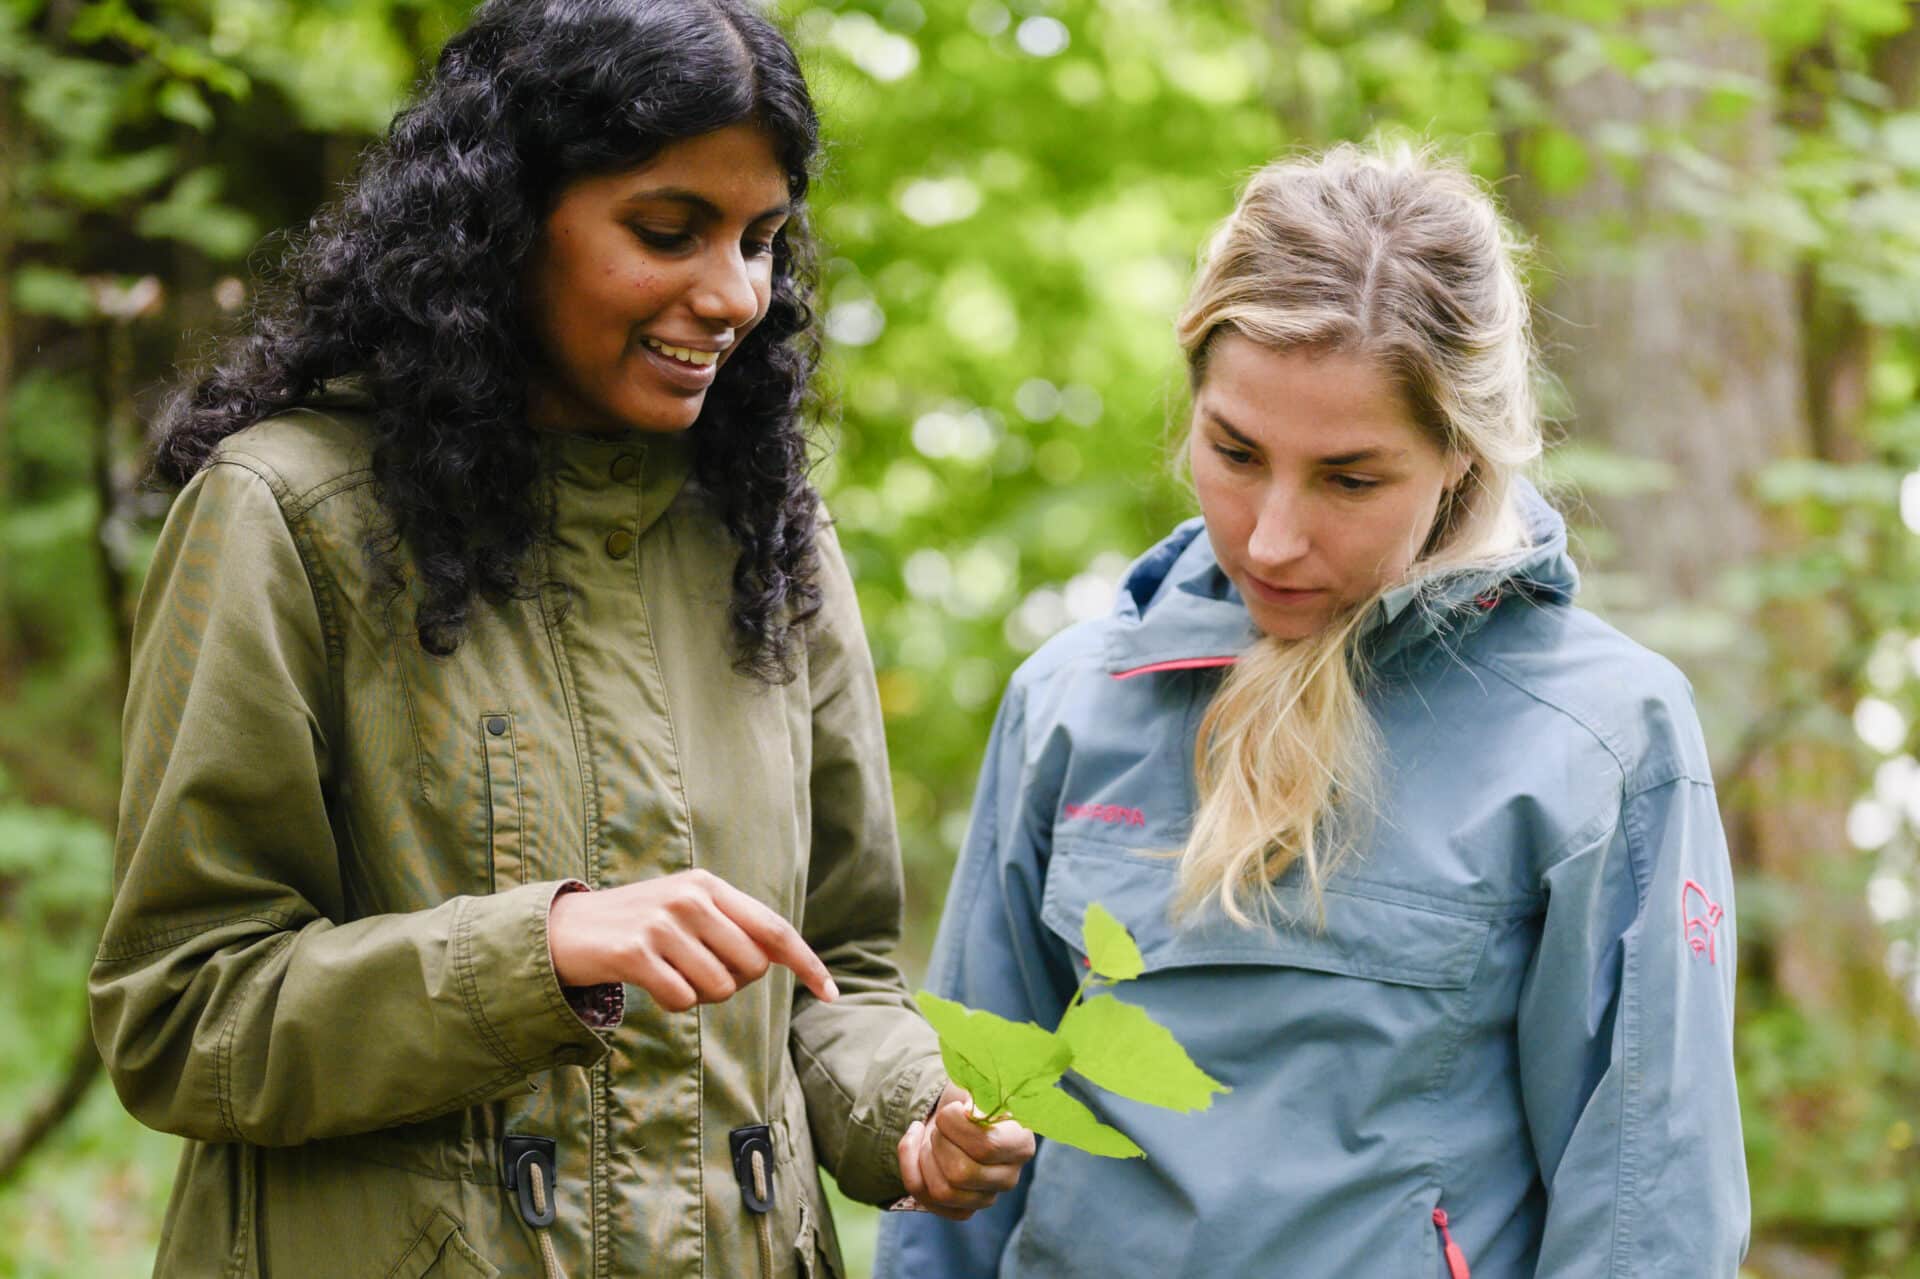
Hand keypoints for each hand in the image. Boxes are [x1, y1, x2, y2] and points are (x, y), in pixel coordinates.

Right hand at [547, 870, 836, 1011]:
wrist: (565, 931)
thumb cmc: (637, 927)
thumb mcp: (686, 912)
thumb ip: (731, 927)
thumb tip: (779, 958)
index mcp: (710, 886)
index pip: (775, 929)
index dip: (807, 963)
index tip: (833, 993)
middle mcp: (691, 898)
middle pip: (752, 968)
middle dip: (733, 984)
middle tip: (695, 971)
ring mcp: (663, 923)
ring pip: (719, 989)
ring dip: (698, 995)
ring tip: (668, 973)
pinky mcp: (637, 951)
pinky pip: (683, 1000)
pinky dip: (672, 1003)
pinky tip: (649, 983)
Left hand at [895, 1084, 1036, 1219]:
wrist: (954, 1113)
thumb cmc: (967, 1098)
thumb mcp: (975, 1085)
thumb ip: (978, 1091)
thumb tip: (971, 1109)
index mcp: (1021, 1144)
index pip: (986, 1147)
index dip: (955, 1126)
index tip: (949, 1109)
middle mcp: (1009, 1177)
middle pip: (960, 1173)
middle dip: (938, 1142)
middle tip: (939, 1123)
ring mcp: (986, 1197)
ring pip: (941, 1191)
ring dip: (923, 1156)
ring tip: (929, 1134)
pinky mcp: (963, 1209)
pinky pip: (926, 1199)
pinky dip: (911, 1167)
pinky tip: (916, 1147)